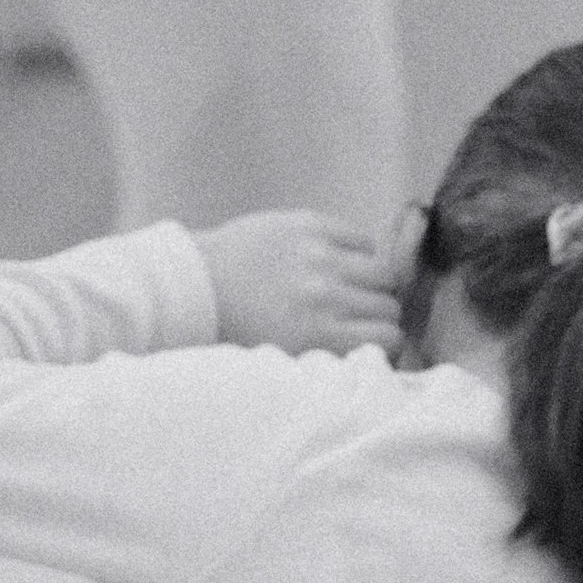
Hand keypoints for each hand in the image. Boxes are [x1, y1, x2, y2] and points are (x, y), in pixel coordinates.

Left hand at [194, 212, 405, 356]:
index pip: (390, 338)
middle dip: (377, 315)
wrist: (192, 286)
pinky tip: (340, 261)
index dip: (382, 342)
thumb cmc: (235, 328)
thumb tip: (385, 350)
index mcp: (320, 335)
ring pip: (383, 273)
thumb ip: (333, 353)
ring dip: (373, 284)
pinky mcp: (310, 225)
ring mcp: (320, 256)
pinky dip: (359, 251)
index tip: (370, 341)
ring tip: (351, 289)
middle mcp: (326, 295)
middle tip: (356, 317)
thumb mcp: (285, 357)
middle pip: (388, 306)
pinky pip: (362, 238)